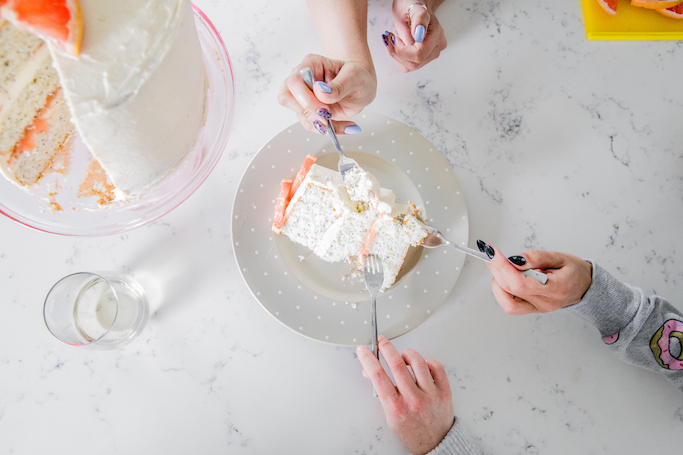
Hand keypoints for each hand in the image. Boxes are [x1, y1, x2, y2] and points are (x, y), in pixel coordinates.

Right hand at [277, 54, 376, 134]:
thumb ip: (339, 85)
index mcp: (311, 65)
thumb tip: (320, 92)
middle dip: (308, 113)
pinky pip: (312, 125)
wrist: (361, 87)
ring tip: (340, 122)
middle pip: (287, 98)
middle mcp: (303, 79)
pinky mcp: (310, 111)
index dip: (305, 98)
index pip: (294, 81)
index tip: (324, 109)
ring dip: (320, 124)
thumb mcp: (355, 77)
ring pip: (300, 115)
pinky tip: (344, 125)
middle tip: (327, 119)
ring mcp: (304, 96)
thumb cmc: (357, 76)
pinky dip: (328, 129)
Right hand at [357, 336, 453, 454]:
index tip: (363, 350)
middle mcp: (413, 400)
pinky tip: (421, 365)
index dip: (368, 359)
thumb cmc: (410, 430)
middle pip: (397, 364)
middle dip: (385, 347)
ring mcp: (430, 395)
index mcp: (395, 407)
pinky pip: (436, 367)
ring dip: (406, 353)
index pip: (378, 376)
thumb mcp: (389, 414)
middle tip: (381, 341)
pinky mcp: (444, 391)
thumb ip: (380, 392)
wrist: (434, 443)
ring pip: (418, 362)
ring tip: (402, 355)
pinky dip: (427, 361)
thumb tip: (370, 370)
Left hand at [384, 0, 446, 71]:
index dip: (403, 50)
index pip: (419, 54)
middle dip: (398, 53)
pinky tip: (397, 46)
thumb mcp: (414, 7)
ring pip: (411, 67)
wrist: (412, 6)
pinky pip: (408, 66)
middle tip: (391, 38)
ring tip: (393, 40)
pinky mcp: (424, 58)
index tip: (395, 37)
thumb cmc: (412, 5)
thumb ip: (419, 19)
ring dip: (397, 56)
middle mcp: (437, 47)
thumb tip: (419, 36)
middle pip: (415, 63)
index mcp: (436, 35)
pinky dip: (399, 58)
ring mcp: (431, 54)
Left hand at [481, 243, 592, 314]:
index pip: (520, 283)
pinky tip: (506, 276)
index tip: (492, 252)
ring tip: (501, 265)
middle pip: (510, 290)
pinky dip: (502, 289)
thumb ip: (536, 258)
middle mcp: (544, 303)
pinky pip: (510, 304)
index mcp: (555, 289)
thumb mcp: (560, 257)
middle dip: (496, 269)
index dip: (502, 267)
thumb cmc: (574, 271)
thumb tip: (514, 259)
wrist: (586, 287)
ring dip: (497, 281)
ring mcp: (537, 308)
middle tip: (491, 253)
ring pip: (507, 301)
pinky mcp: (531, 309)